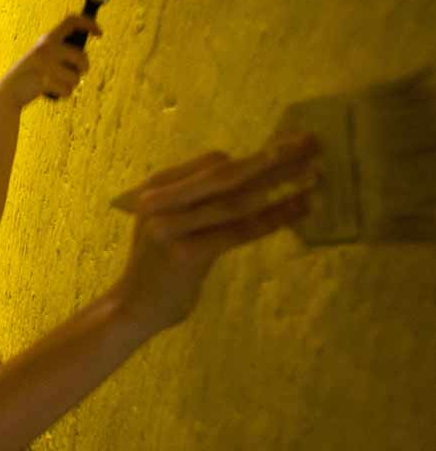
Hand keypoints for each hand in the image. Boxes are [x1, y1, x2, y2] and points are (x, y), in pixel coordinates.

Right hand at [2, 15, 97, 105]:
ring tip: (57, 84)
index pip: (72, 21)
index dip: (89, 24)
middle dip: (84, 68)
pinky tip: (52, 92)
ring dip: (71, 84)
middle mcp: (46, 47)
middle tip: (80, 73)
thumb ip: (59, 51)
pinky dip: (63, 94)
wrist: (8, 91)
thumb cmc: (30, 75)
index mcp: (47, 38)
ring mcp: (45, 63)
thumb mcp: (41, 55)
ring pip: (75, 77)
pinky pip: (67, 89)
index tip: (100, 33)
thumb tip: (84, 55)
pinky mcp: (44, 79)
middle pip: (81, 56)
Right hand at [112, 134, 319, 332]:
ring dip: (280, 186)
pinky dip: (272, 219)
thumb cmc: (161, 263)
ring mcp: (169, 227)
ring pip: (235, 201)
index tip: (291, 144)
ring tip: (315, 175)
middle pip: (225, 174)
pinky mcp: (184, 254)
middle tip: (311, 144)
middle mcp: (160, 201)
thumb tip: (256, 173)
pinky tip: (300, 210)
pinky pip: (237, 231)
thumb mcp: (172, 221)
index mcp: (157, 187)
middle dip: (272, 158)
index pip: (213, 162)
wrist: (134, 305)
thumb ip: (198, 199)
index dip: (255, 152)